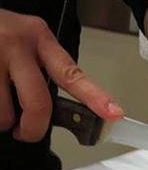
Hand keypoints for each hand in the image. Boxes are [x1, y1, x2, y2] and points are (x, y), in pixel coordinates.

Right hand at [0, 9, 123, 141]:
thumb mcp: (24, 45)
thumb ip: (42, 72)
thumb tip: (58, 114)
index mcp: (38, 37)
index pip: (71, 73)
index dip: (94, 97)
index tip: (114, 113)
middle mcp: (16, 43)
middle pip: (38, 105)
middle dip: (33, 129)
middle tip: (25, 132)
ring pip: (4, 114)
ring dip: (3, 121)